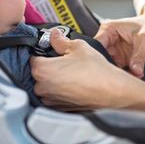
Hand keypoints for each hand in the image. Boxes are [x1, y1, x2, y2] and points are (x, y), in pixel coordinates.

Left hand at [30, 28, 144, 110]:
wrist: (111, 91)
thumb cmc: (95, 71)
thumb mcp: (78, 46)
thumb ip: (61, 40)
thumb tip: (55, 35)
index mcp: (42, 70)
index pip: (33, 56)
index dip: (43, 50)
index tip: (51, 48)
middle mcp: (42, 88)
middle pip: (38, 71)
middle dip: (49, 64)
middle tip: (65, 58)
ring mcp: (51, 100)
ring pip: (46, 84)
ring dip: (54, 77)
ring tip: (72, 70)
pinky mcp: (60, 108)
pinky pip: (55, 94)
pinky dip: (61, 88)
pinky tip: (75, 81)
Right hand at [94, 2, 144, 77]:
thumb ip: (139, 56)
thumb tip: (136, 72)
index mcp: (109, 29)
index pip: (96, 45)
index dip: (98, 58)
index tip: (105, 72)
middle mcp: (109, 40)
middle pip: (101, 58)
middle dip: (107, 70)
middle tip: (116, 80)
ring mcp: (115, 51)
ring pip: (109, 66)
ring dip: (116, 75)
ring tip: (124, 82)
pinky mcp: (122, 59)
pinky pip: (119, 70)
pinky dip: (123, 76)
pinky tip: (129, 82)